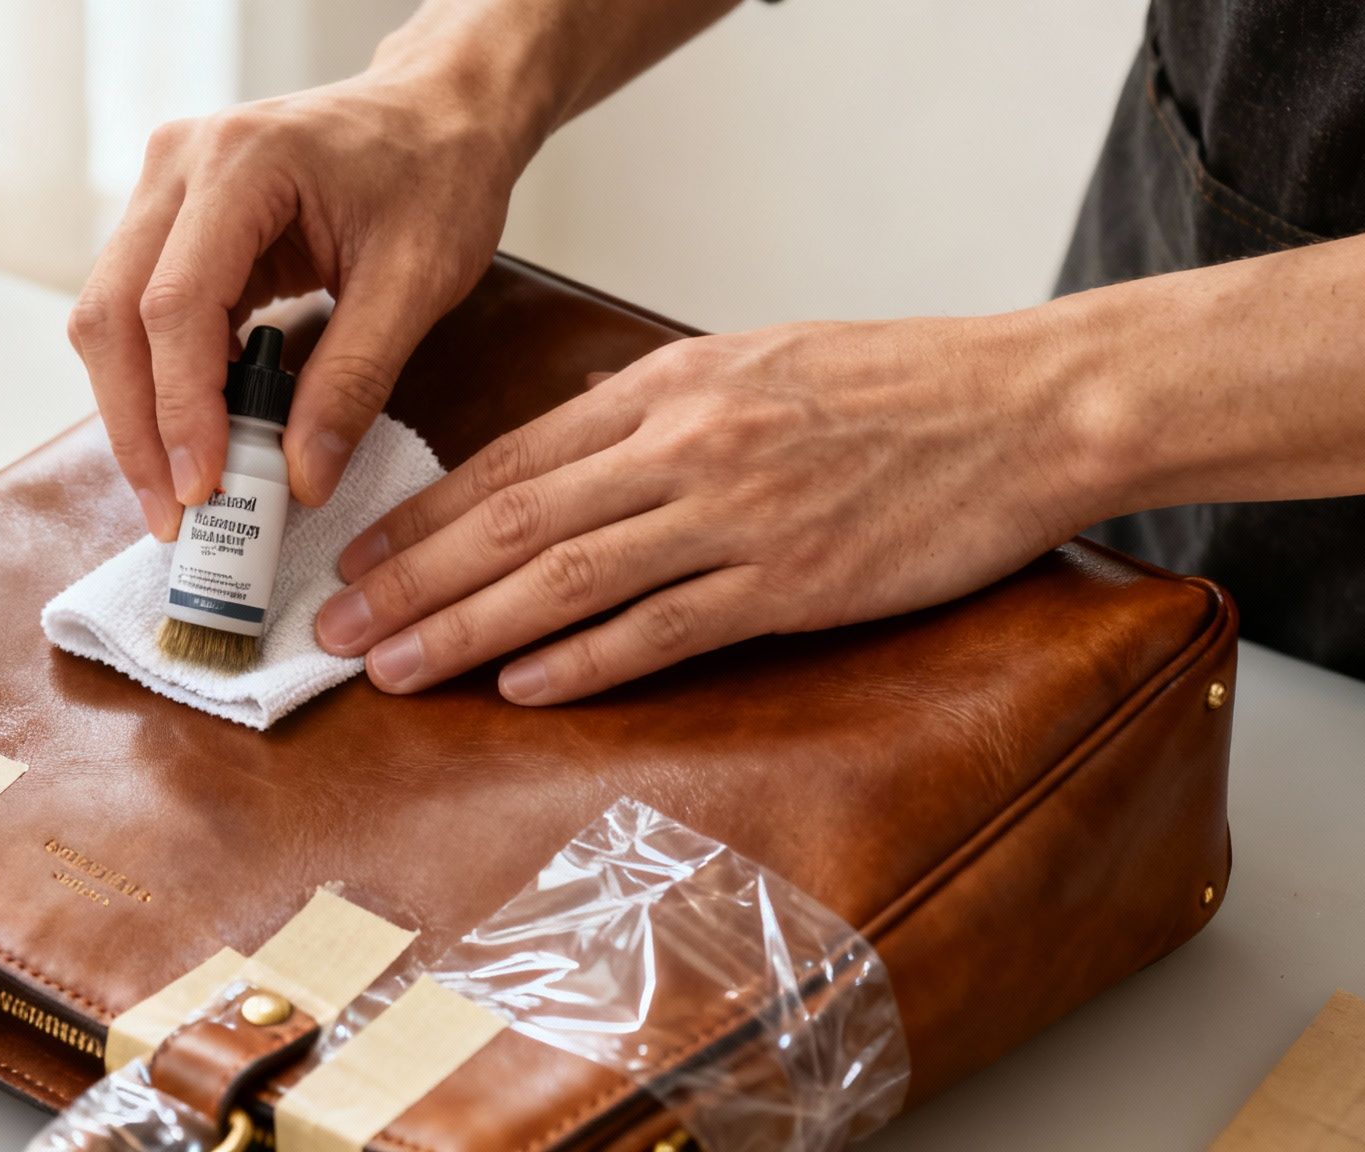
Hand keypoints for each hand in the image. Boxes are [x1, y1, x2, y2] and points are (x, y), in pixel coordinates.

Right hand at [69, 65, 528, 539]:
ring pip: (110, 319)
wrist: (437, 113)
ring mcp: (165, 188)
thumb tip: (303, 480)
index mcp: (241, 162)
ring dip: (137, 412)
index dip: (180, 408)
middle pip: (113, 314)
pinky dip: (160, 382)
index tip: (202, 488)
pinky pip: (139, 313)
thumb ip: (355, 381)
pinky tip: (197, 437)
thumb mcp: (417, 283)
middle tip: (171, 516)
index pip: (174, 304)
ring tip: (180, 492)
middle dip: (136, 427)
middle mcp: (179, 164)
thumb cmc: (437, 175)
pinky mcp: (172, 220)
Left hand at [313, 314, 1100, 702]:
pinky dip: (587, 660)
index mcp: (667, 387)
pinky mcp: (794, 582)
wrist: (1026, 405)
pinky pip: (666, 628)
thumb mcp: (755, 359)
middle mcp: (685, 445)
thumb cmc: (896, 382)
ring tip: (395, 670)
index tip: (358, 561)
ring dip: (468, 629)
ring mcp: (737, 515)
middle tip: (338, 631)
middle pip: (513, 521)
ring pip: (568, 578)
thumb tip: (571, 433)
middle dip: (412, 582)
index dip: (422, 519)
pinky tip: (523, 687)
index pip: (510, 460)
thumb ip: (653, 402)